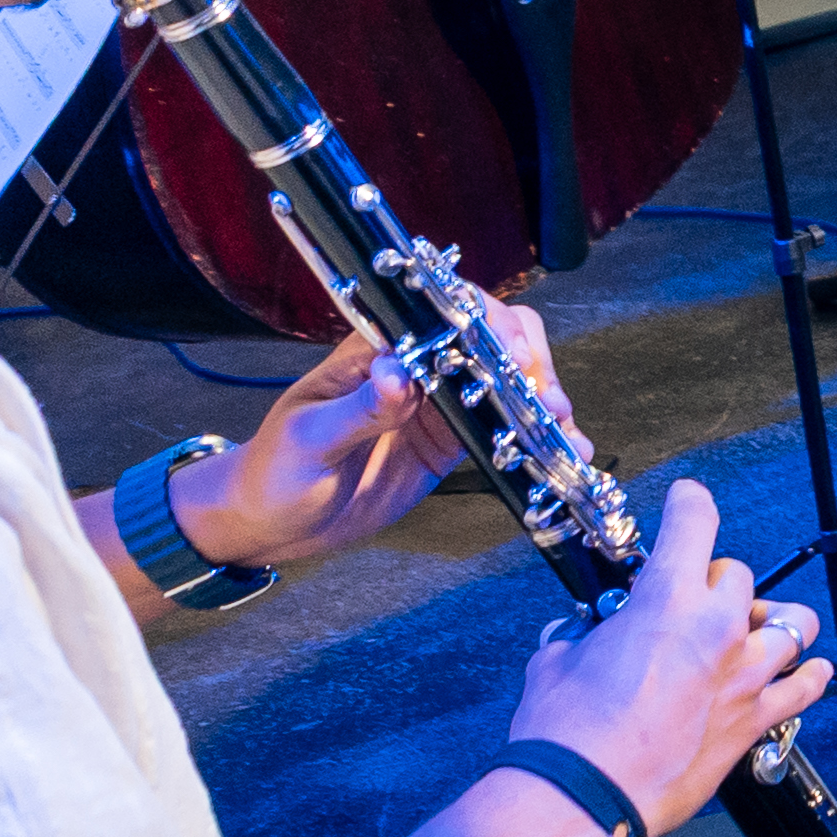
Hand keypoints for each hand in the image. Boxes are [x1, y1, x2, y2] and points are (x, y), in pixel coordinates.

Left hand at [195, 303, 562, 570]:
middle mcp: (416, 366)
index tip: (512, 359)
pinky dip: (540, 436)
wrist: (271, 525)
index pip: (441, 311)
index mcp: (376, 350)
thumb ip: (358, 409)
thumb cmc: (275, 475)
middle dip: (529, 359)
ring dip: (545, 396)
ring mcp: (438, 403)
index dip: (486, 323)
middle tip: (546, 402)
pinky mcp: (451, 441)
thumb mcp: (308, 441)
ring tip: (565, 431)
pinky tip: (564, 453)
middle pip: (492, 335)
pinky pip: (506, 427)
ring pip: (509, 378)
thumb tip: (400, 373)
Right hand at [508, 481, 830, 836]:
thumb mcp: (556, 661)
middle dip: (712, 580)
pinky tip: (803, 670)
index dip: (691, 502)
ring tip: (750, 630)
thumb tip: (577, 633)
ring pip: (793, 623)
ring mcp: (745, 676)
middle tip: (687, 601)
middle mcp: (718, 630)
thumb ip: (579, 635)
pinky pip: (806, 686)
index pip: (694, 524)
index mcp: (668, 602)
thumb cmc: (565, 733)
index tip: (690, 499)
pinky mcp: (757, 721)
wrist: (582, 798)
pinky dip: (807, 674)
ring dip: (771, 619)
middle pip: (740, 576)